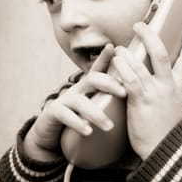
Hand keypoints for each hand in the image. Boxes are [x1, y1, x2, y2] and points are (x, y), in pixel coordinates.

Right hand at [24, 44, 126, 160]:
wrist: (50, 134)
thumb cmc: (77, 119)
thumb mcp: (92, 107)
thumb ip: (107, 101)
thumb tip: (131, 99)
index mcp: (87, 88)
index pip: (97, 70)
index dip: (104, 58)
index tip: (113, 47)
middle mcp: (76, 90)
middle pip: (92, 79)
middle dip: (108, 83)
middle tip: (124, 93)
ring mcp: (64, 100)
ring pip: (80, 101)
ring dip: (96, 113)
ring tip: (109, 126)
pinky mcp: (53, 112)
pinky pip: (64, 115)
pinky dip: (77, 123)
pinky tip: (88, 131)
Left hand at [112, 22, 181, 159]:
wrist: (164, 151)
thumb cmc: (166, 130)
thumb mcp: (175, 106)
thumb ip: (168, 90)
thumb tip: (163, 79)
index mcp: (177, 86)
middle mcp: (167, 86)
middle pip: (161, 53)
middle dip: (150, 36)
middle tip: (139, 25)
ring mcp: (154, 92)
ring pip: (141, 64)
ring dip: (128, 53)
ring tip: (120, 48)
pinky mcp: (140, 101)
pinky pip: (130, 79)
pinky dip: (122, 68)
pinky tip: (116, 61)